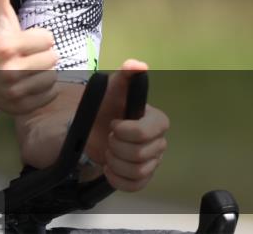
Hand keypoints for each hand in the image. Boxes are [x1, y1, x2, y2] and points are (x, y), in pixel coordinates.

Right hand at [0, 0, 59, 115]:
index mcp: (6, 45)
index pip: (49, 38)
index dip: (39, 39)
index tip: (24, 42)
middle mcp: (9, 70)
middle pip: (53, 57)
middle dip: (42, 55)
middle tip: (26, 58)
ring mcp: (15, 92)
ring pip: (53, 76)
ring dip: (43, 73)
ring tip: (26, 71)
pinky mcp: (23, 108)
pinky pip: (51, 94)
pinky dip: (43, 90)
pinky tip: (28, 86)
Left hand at [92, 60, 169, 191]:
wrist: (93, 127)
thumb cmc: (106, 104)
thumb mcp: (113, 86)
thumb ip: (126, 74)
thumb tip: (138, 65)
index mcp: (157, 122)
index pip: (146, 133)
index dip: (126, 132)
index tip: (113, 123)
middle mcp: (159, 143)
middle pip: (140, 155)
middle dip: (116, 147)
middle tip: (108, 139)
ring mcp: (152, 162)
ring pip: (137, 172)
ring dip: (115, 163)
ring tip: (108, 152)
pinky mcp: (142, 178)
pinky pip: (135, 186)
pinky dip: (118, 180)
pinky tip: (108, 169)